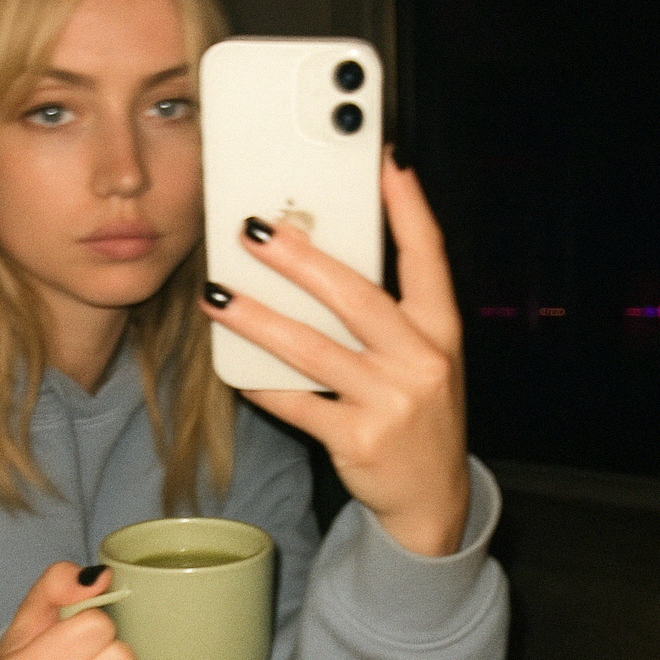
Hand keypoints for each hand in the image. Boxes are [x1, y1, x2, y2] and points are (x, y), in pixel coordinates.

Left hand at [200, 156, 469, 555]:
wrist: (432, 498)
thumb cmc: (418, 416)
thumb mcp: (424, 360)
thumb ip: (390, 315)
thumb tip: (326, 262)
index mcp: (441, 332)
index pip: (428, 256)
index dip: (408, 206)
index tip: (383, 160)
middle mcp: (421, 362)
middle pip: (356, 297)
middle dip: (301, 259)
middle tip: (253, 230)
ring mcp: (390, 403)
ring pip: (314, 350)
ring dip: (260, 319)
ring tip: (218, 296)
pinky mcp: (358, 441)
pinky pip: (297, 405)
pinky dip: (262, 383)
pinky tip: (232, 363)